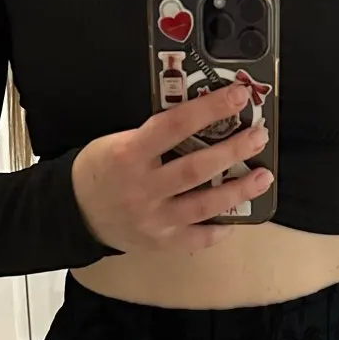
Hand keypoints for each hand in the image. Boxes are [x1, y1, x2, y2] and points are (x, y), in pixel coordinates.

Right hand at [71, 84, 270, 253]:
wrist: (75, 212)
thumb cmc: (101, 169)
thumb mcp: (119, 142)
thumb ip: (156, 135)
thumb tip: (203, 119)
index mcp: (129, 155)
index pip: (175, 126)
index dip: (209, 109)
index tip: (237, 96)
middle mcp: (143, 189)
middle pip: (196, 168)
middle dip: (232, 151)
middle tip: (258, 137)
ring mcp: (153, 220)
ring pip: (204, 206)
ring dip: (237, 190)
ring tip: (262, 177)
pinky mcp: (160, 242)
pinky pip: (198, 238)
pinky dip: (220, 229)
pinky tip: (238, 217)